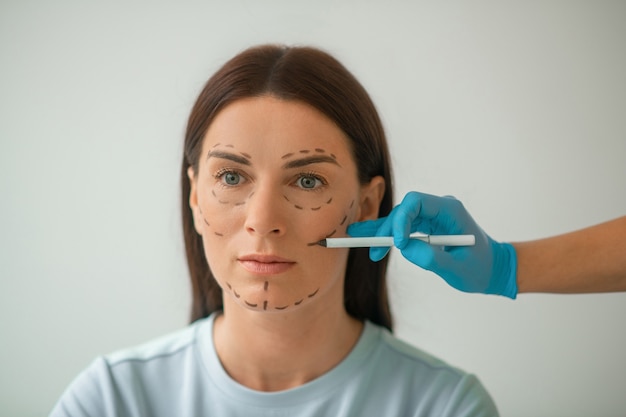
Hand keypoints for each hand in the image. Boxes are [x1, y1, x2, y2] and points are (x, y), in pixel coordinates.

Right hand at [347, 191, 517, 297]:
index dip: (400, 219)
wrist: (493, 270)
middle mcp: (440, 208)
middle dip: (386, 229)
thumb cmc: (480, 269)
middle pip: (404, 210)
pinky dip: (389, 237)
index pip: (416, 202)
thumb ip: (431, 258)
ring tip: (355, 237)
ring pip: (400, 218)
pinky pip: (404, 228)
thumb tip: (404, 248)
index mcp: (450, 210)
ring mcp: (433, 216)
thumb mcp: (457, 269)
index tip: (396, 243)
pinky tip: (370, 240)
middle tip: (371, 249)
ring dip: (382, 232)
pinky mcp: (428, 226)